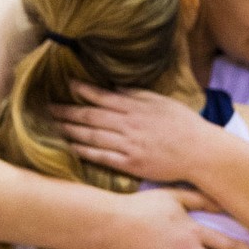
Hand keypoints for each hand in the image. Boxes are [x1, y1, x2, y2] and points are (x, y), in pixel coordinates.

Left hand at [51, 81, 218, 183]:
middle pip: (91, 116)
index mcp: (136, 108)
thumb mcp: (162, 102)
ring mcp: (128, 145)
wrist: (200, 152)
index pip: (103, 97)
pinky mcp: (130, 164)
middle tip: (47, 107)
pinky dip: (84, 151)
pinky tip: (70, 146)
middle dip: (67, 111)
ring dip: (70, 130)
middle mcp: (128, 125)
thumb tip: (116, 88)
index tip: (67, 84)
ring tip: (53, 125)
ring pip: (92, 136)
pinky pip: (102, 156)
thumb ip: (137, 95)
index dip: (83, 90)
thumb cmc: (184, 125)